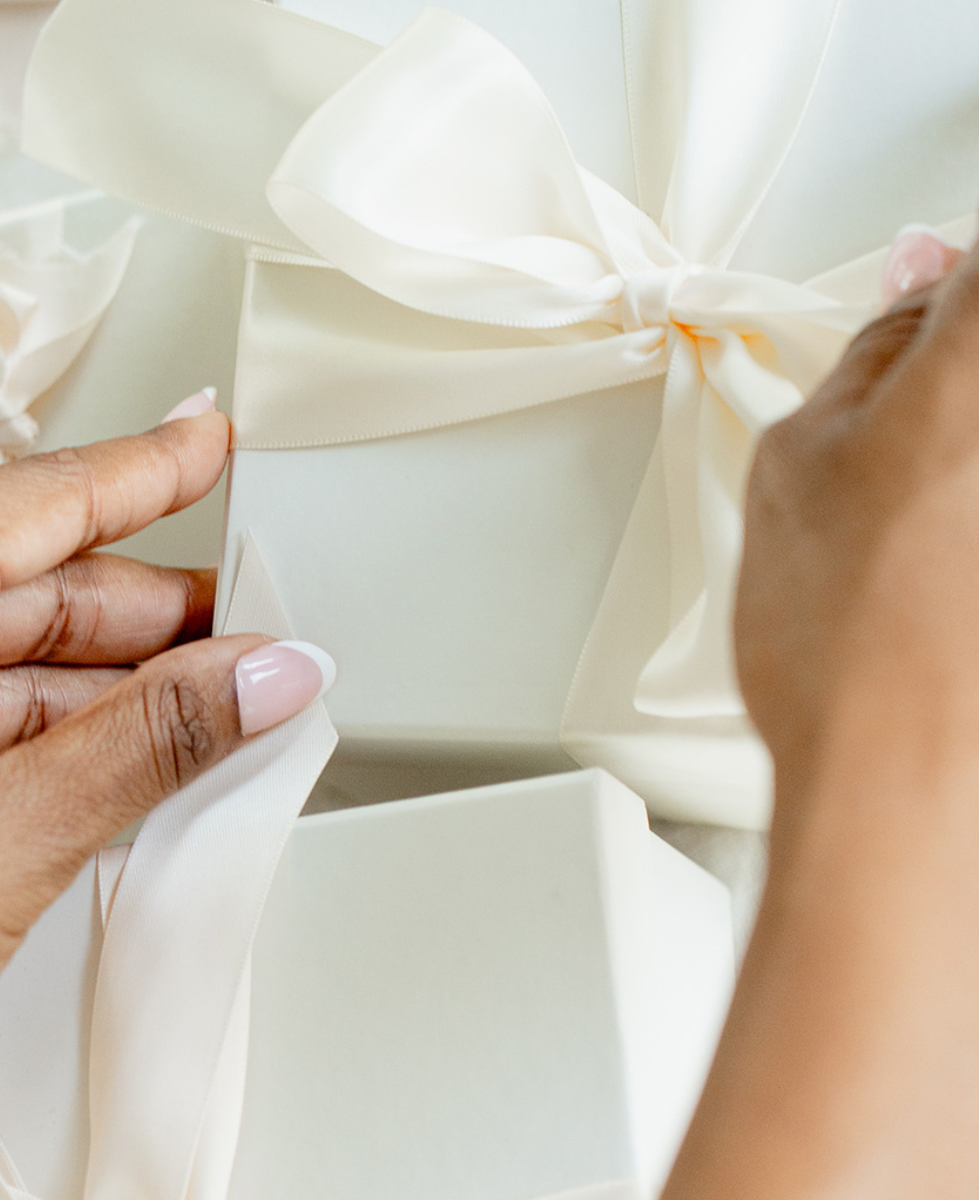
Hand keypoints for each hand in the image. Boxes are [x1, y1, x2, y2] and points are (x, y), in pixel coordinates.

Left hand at [0, 395, 330, 1199]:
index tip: (202, 442)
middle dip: (125, 610)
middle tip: (226, 631)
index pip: (42, 499)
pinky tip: (73, 744)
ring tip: (173, 701)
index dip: (148, 473)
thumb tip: (253, 677)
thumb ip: (156, 734)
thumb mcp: (19, 829)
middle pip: (2, 572)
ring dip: (66, 672)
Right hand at [666, 223, 978, 1199]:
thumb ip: (869, 353)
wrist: (914, 792)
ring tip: (937, 536)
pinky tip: (955, 580)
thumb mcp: (796, 463)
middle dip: (955, 382)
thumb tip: (913, 291)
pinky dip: (967, 533)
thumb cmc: (854, 647)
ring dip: (962, 475)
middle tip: (917, 438)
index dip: (949, 282)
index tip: (928, 305)